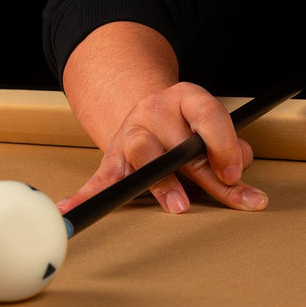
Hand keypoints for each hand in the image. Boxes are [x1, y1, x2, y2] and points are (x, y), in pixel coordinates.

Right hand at [57, 82, 268, 214]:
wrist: (149, 112)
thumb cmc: (188, 127)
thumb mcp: (211, 128)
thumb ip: (230, 151)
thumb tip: (236, 175)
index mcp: (186, 97)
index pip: (208, 115)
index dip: (224, 142)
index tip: (234, 172)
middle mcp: (155, 110)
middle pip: (179, 144)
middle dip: (203, 174)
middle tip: (221, 191)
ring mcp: (131, 132)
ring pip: (144, 154)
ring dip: (163, 183)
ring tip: (178, 205)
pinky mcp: (112, 157)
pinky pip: (101, 177)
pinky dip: (86, 195)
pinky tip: (69, 209)